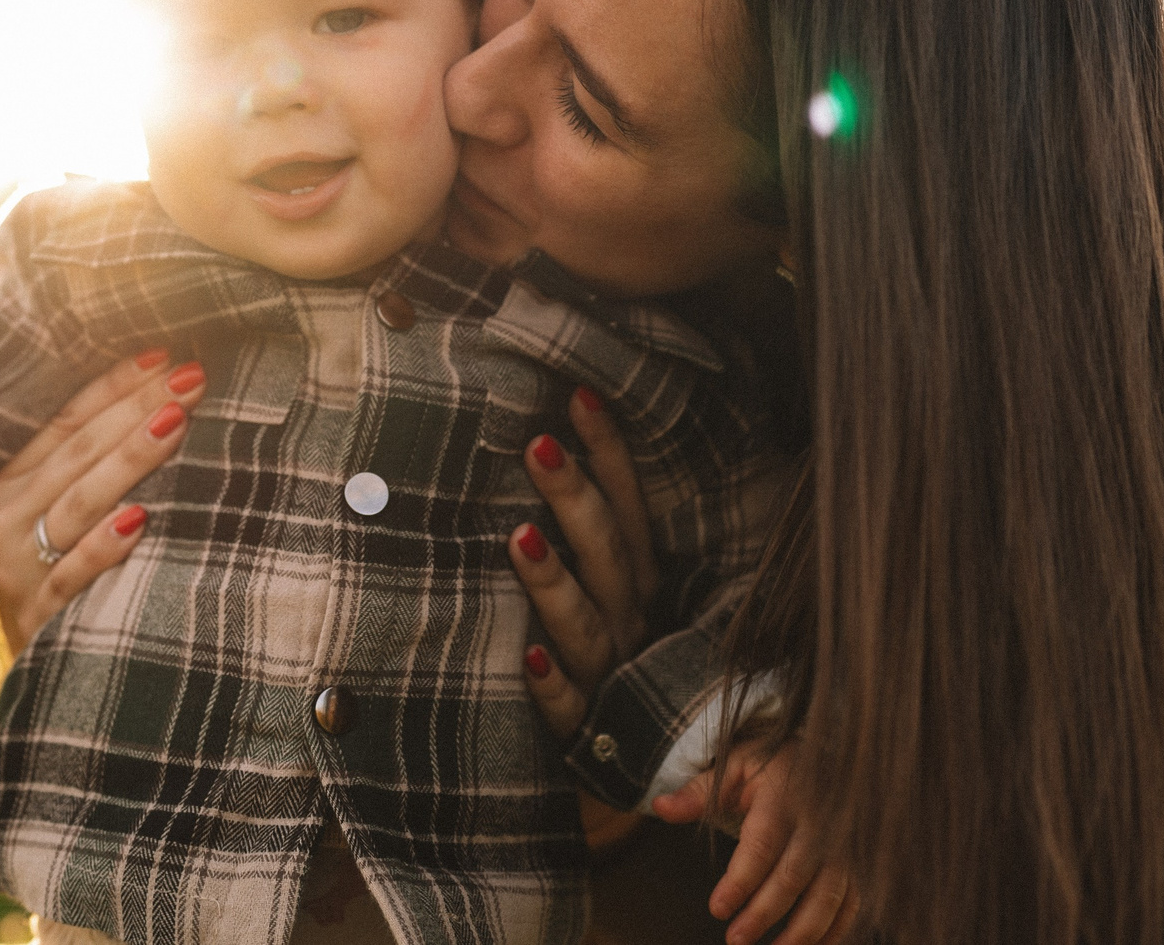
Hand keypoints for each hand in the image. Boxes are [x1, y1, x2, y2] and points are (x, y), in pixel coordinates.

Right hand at [0, 349, 207, 655]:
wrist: (47, 675)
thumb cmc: (74, 569)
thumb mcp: (72, 507)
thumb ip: (97, 454)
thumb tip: (166, 376)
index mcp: (8, 478)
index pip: (65, 420)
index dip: (115, 384)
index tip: (166, 354)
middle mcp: (1, 517)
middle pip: (77, 452)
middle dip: (138, 408)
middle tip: (192, 378)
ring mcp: (13, 568)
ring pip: (76, 503)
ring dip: (129, 460)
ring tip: (176, 423)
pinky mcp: (33, 617)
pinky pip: (69, 576)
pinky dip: (103, 548)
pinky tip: (141, 521)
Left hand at [509, 386, 658, 737]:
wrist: (645, 767)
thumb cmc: (618, 657)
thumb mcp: (620, 591)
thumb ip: (602, 533)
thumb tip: (554, 445)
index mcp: (642, 582)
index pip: (630, 506)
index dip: (610, 452)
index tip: (578, 394)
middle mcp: (632, 619)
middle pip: (608, 552)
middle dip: (576, 496)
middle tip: (538, 445)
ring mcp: (610, 673)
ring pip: (585, 623)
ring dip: (554, 582)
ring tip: (518, 537)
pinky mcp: (584, 730)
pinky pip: (568, 708)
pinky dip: (550, 684)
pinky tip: (526, 658)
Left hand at [654, 738, 859, 944]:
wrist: (821, 755)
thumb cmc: (769, 764)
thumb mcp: (732, 766)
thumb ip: (698, 792)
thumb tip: (659, 808)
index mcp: (783, 795)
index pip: (761, 844)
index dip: (740, 881)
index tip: (717, 909)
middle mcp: (819, 820)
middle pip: (793, 876)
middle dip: (764, 914)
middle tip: (735, 940)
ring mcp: (843, 842)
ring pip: (829, 895)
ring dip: (802, 933)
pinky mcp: (857, 860)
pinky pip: (852, 901)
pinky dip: (834, 930)